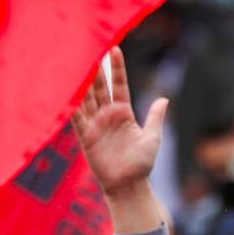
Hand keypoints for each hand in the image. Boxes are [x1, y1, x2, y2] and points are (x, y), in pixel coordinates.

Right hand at [73, 48, 167, 199]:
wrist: (129, 186)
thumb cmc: (141, 164)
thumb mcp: (153, 138)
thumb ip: (155, 118)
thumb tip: (164, 99)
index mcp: (124, 112)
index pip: (119, 85)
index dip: (117, 68)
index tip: (114, 48)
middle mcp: (108, 115)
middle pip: (100, 88)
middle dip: (96, 70)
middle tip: (90, 48)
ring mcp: (96, 125)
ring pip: (87, 99)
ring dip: (83, 83)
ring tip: (78, 63)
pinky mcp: (86, 137)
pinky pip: (78, 119)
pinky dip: (72, 106)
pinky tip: (69, 91)